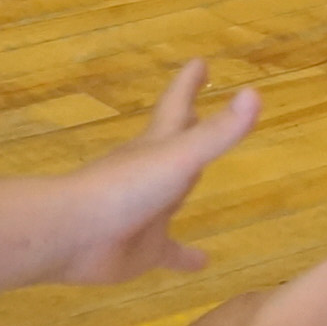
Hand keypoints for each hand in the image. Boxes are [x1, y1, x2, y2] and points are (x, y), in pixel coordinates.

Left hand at [46, 59, 258, 284]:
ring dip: (184, 187)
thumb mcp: (178, 158)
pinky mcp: (141, 251)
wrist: (72, 235)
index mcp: (157, 147)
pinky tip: (203, 262)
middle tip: (196, 110)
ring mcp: (146, 213)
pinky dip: (186, 257)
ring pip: (170, 197)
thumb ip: (218, 132)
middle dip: (187, 126)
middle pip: (173, 144)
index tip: (199, 63)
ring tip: (200, 178)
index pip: (176, 106)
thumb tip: (255, 93)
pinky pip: (169, 253)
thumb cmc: (123, 188)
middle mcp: (151, 174)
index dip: (188, 84)